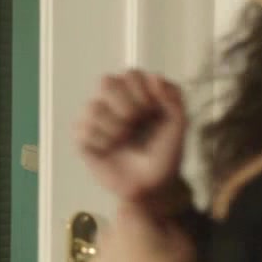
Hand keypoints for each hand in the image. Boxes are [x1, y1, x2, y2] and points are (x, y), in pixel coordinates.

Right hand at [75, 70, 187, 202]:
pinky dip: (99, 141)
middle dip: (125, 105)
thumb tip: (153, 77)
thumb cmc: (166, 154)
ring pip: (93, 107)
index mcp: (136, 93)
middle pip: (105, 82)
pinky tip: (110, 149)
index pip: (130, 74)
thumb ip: (172, 96)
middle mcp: (114, 101)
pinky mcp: (83, 138)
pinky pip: (81, 128)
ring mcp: (96, 119)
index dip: (140, 91)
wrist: (153, 186)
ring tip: (124, 140)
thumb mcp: (179, 123)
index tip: (152, 111)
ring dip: (114, 126)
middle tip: (136, 123)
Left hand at [83, 204, 199, 261]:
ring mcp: (97, 258)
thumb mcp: (183, 238)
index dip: (144, 215)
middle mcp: (107, 233)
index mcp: (129, 217)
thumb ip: (168, 221)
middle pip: (117, 227)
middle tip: (148, 250)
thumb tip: (162, 217)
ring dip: (117, 253)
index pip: (132, 205)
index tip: (155, 226)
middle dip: (129, 234)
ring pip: (106, 249)